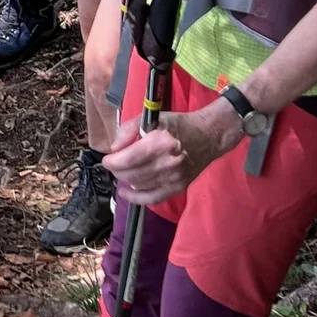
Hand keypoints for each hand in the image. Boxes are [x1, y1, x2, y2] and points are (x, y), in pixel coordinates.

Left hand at [103, 98, 239, 203]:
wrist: (208, 136)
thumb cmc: (178, 124)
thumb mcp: (152, 118)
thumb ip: (128, 130)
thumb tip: (114, 148)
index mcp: (160, 143)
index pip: (127, 159)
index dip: (111, 161)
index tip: (108, 158)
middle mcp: (167, 163)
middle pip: (130, 174)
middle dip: (116, 170)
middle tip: (114, 163)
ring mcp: (174, 178)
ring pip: (138, 185)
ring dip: (125, 180)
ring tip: (123, 171)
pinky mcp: (178, 187)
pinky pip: (152, 198)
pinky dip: (136, 198)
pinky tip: (126, 193)